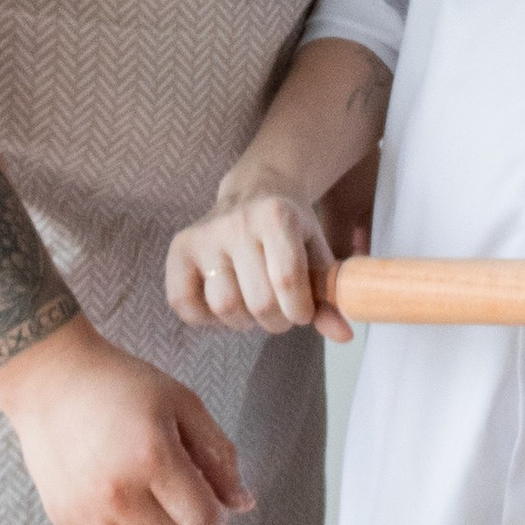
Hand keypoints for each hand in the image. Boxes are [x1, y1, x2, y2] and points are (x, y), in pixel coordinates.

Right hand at [0, 317, 253, 524]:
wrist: (51, 380)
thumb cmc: (124, 386)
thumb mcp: (182, 403)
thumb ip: (218, 454)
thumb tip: (244, 505)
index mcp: (153, 457)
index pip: (204, 520)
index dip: (213, 509)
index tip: (202, 489)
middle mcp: (118, 492)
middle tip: (175, 501)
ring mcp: (86, 512)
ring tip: (149, 512)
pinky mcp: (62, 521)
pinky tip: (120, 513)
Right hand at [163, 192, 348, 342]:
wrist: (256, 189)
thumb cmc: (292, 229)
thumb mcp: (317, 252)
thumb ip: (330, 294)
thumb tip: (343, 335)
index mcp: (276, 216)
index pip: (287, 280)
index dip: (299, 310)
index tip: (303, 312)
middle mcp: (237, 222)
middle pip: (258, 301)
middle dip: (276, 321)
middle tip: (281, 312)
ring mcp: (205, 234)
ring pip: (224, 306)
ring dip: (244, 322)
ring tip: (253, 308)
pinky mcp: (181, 248)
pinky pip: (183, 303)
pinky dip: (204, 319)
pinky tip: (223, 307)